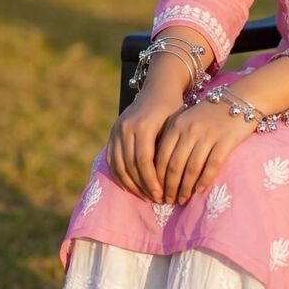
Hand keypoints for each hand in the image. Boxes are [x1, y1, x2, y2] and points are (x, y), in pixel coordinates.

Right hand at [106, 84, 184, 201]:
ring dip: (131, 184)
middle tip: (155, 199)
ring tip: (145, 196)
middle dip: (143, 186)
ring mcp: (116, 130)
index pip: (144, 161)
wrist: (158, 89)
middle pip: (131, 165)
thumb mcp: (176, 126)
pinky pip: (112, 160)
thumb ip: (170, 150)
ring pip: (119, 165)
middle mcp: (126, 127)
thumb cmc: (174, 110)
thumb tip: (173, 182)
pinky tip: (131, 187)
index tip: (162, 195)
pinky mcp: (112, 134)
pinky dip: (120, 176)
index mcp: (143, 125)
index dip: (152, 181)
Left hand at [156, 98, 256, 205]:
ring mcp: (208, 136)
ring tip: (182, 199)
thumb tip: (160, 170)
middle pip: (174, 165)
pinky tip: (199, 190)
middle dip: (169, 187)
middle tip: (167, 201)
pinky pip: (212, 166)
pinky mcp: (225, 141)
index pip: (161, 157)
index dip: (157, 178)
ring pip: (192, 169)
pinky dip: (204, 180)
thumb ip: (173, 139)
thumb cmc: (210, 113)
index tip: (156, 191)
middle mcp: (190, 130)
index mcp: (176, 125)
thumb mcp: (186, 120)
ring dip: (185, 188)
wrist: (241, 99)